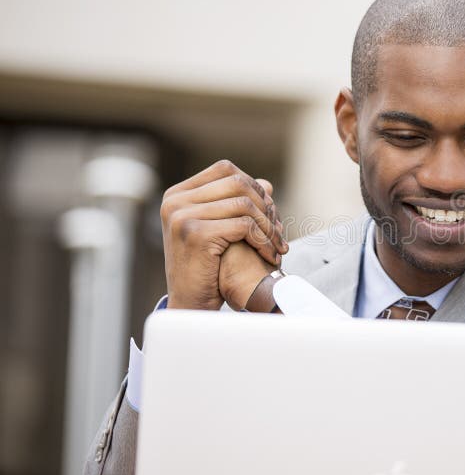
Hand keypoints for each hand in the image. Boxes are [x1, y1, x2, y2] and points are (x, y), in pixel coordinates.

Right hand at [160, 160, 287, 309]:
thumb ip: (238, 206)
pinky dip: (264, 241)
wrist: (191, 304)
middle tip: (279, 230)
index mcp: (177, 195)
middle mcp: (175, 201)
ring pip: (244, 205)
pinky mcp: (195, 234)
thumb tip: (267, 184)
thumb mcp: (222, 231)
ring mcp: (182, 216)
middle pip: (237, 183)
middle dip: (265, 206)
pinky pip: (244, 226)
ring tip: (278, 246)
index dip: (253, 186)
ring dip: (269, 227)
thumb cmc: (209, 268)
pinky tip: (270, 256)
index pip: (225, 169)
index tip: (269, 210)